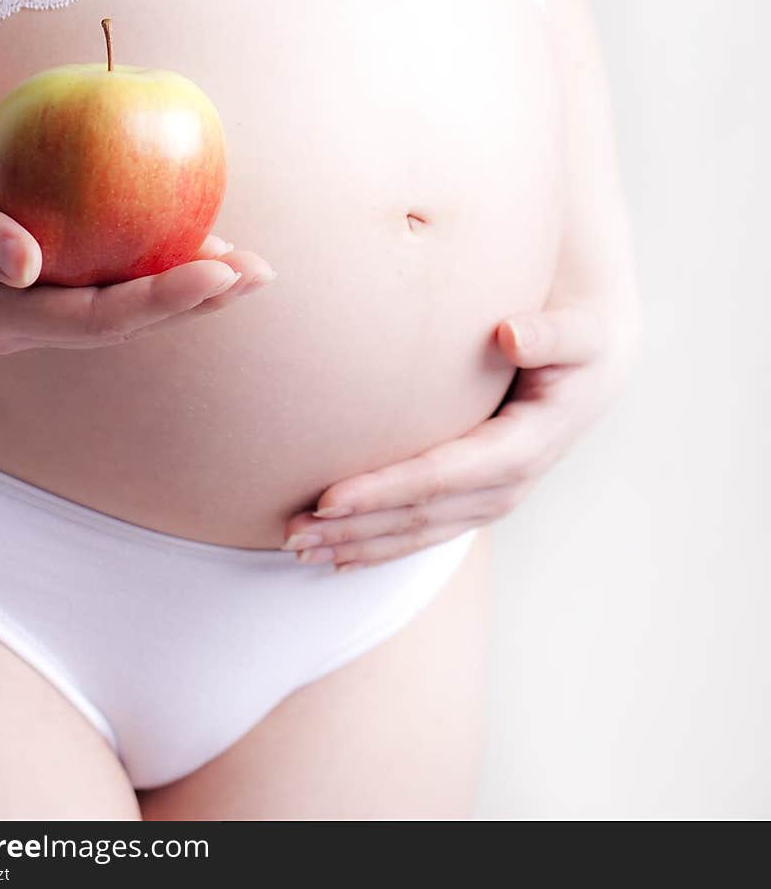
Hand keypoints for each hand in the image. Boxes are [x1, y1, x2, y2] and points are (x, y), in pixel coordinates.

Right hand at [0, 92, 275, 354]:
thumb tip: (28, 269)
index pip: (93, 319)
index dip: (160, 301)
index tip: (218, 270)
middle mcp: (26, 315)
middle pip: (126, 320)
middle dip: (196, 301)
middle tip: (260, 272)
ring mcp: (46, 295)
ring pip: (133, 299)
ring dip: (196, 286)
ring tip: (257, 267)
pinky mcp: (62, 266)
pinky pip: (125, 265)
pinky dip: (169, 252)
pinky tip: (216, 236)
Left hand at [282, 298, 640, 567]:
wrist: (594, 368)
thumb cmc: (579, 340)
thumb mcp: (578, 333)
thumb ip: (550, 334)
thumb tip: (511, 333)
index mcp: (527, 445)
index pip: (446, 474)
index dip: (387, 489)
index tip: (330, 497)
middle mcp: (508, 483)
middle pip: (423, 516)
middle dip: (357, 528)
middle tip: (293, 531)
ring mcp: (492, 498)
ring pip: (418, 532)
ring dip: (358, 544)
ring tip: (297, 547)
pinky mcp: (476, 498)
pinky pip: (423, 530)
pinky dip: (377, 546)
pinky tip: (334, 555)